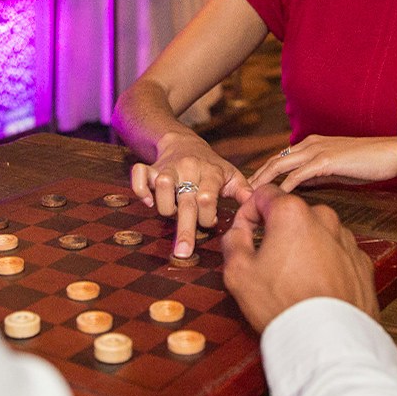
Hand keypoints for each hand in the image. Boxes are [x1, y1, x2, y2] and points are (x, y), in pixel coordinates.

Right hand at [129, 135, 250, 258]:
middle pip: (186, 200)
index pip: (207, 198)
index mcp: (211, 173)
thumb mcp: (231, 175)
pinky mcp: (151, 167)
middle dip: (184, 229)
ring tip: (172, 213)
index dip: (207, 217)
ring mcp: (169, 167)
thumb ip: (244, 192)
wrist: (184, 142)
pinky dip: (141, 190)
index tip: (209, 223)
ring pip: (163, 186)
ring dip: (165, 206)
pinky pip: (139, 175)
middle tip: (183, 253)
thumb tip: (257, 207)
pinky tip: (149, 202)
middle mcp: (190, 169)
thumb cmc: (211, 166)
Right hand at [222, 185, 377, 331]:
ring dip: (302, 249)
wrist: (328, 340)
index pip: (263, 194)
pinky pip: (336, 255)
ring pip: (316, 235)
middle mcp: (324, 219)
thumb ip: (233, 240)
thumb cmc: (284, 305)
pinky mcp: (361, 263)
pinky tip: (314, 289)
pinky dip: (324, 265)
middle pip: (292, 215)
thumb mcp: (238, 272)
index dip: (247, 212)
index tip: (243, 231)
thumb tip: (238, 231)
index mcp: (292, 214)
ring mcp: (346, 241)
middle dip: (276, 232)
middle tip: (265, 262)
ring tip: (291, 280)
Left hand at [247, 134, 396, 193]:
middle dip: (256, 177)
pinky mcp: (325, 161)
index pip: (280, 159)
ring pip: (280, 165)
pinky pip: (297, 175)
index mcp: (311, 144)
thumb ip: (316, 175)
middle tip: (242, 195)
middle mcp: (309, 144)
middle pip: (274, 161)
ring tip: (251, 197)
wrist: (391, 154)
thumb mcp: (336, 169)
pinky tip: (275, 199)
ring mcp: (316, 150)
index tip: (252, 190)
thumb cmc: (368, 163)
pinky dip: (284, 187)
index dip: (264, 173)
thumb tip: (299, 188)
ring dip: (263, 182)